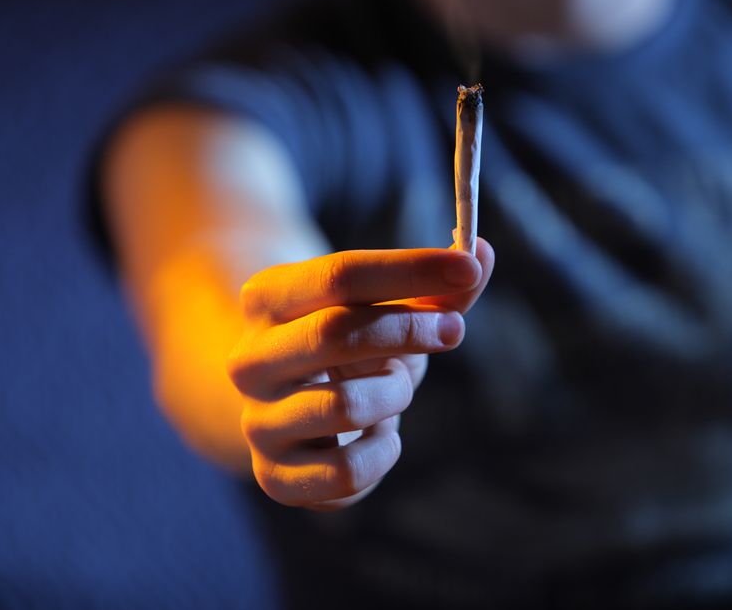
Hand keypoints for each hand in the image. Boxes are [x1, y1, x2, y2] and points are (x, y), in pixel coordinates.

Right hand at [230, 238, 493, 509]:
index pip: (340, 275)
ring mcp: (258, 422)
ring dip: (394, 394)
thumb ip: (435, 289)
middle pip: (334, 332)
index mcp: (267, 299)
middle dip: (408, 329)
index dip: (410, 270)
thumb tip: (482, 253)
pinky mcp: (275, 477)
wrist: (295, 414)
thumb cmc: (352, 351)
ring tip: (394, 387)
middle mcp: (249, 360)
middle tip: (453, 330)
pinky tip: (379, 434)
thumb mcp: (388, 311)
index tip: (467, 267)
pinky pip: (348, 471)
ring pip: (345, 407)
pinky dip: (384, 451)